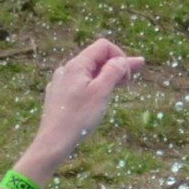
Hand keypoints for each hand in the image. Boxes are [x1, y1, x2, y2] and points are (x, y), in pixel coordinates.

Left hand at [19, 37, 144, 180]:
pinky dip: (93, 87)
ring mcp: (61, 83)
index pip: (103, 46)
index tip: (127, 77)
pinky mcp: (58, 97)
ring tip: (120, 85)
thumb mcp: (101, 92)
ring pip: (88, 74)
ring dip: (106, 77)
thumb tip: (121, 60)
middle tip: (135, 75)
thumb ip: (113, 72)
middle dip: (116, 66)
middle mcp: (66, 69)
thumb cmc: (79, 118)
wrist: (53, 141)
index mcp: (77, 65)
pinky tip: (98, 97)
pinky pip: (79, 85)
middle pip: (96, 59)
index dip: (120, 56)